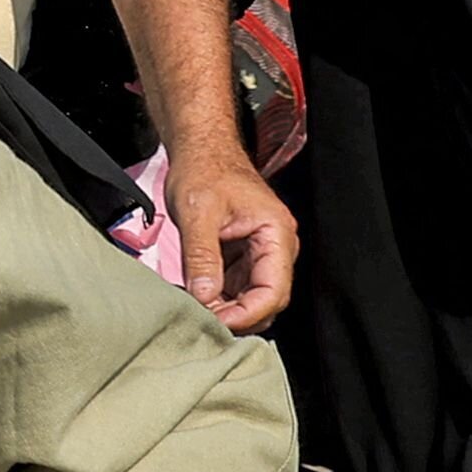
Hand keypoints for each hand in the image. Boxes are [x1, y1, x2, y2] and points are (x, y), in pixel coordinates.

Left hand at [161, 145, 295, 333]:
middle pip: (267, 301)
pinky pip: (237, 287)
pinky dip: (219, 298)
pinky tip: (197, 297)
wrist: (200, 149)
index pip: (273, 291)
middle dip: (237, 317)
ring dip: (227, 310)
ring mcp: (260, 252)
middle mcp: (275, 246)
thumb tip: (204, 296)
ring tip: (196, 309)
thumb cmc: (205, 169)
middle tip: (202, 320)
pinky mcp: (243, 256)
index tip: (216, 322)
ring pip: (251, 298)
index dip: (246, 314)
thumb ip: (202, 256)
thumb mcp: (197, 213)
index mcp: (276, 234)